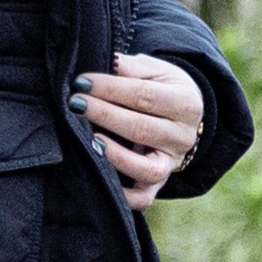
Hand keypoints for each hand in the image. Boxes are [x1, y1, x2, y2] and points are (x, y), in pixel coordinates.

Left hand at [81, 52, 208, 203]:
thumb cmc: (160, 88)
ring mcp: (171, 164)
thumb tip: (107, 62)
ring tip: (88, 139)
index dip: (111, 89)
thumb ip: (130, 67)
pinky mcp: (158, 184)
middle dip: (105, 115)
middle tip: (75, 104)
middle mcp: (183, 138)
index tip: (82, 82)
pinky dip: (123, 195)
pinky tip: (100, 176)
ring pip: (146, 168)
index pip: (145, 97)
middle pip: (142, 129)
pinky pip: (143, 199)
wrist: (180, 116)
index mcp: (186, 104)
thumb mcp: (154, 70)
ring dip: (114, 155)